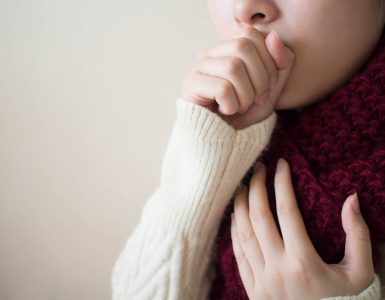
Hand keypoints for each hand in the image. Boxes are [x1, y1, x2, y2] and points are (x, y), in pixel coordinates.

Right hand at [181, 27, 294, 129]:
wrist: (220, 140)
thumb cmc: (243, 113)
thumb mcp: (271, 89)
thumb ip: (280, 62)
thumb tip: (274, 37)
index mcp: (228, 49)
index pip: (251, 34)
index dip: (269, 60)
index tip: (268, 87)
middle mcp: (210, 53)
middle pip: (243, 46)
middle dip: (260, 78)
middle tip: (256, 100)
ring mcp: (198, 68)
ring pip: (232, 67)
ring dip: (246, 95)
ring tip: (240, 107)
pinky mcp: (190, 85)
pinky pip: (222, 89)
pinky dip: (232, 105)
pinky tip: (225, 111)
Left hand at [231, 158, 374, 299]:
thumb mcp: (360, 272)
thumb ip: (358, 235)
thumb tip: (352, 199)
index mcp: (303, 262)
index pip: (286, 211)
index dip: (282, 183)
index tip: (281, 164)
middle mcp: (278, 269)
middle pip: (259, 217)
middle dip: (256, 187)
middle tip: (257, 169)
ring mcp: (262, 281)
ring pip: (243, 234)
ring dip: (240, 205)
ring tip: (242, 185)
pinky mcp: (253, 290)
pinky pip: (238, 254)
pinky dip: (234, 231)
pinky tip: (235, 215)